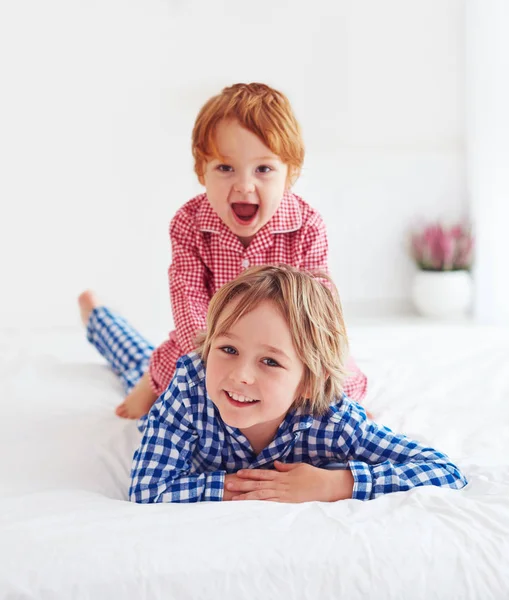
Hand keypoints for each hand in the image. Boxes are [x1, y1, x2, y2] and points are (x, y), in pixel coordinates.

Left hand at [225, 461, 353, 502]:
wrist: (325, 486)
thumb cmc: (313, 476)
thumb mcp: (298, 467)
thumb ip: (285, 467)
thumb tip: (275, 464)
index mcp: (281, 475)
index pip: (262, 473)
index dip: (250, 473)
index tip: (238, 473)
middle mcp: (279, 484)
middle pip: (257, 484)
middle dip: (242, 485)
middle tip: (228, 485)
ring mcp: (283, 495)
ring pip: (261, 495)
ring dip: (246, 497)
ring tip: (234, 498)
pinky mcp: (287, 504)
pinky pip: (270, 504)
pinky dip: (259, 505)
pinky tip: (250, 507)